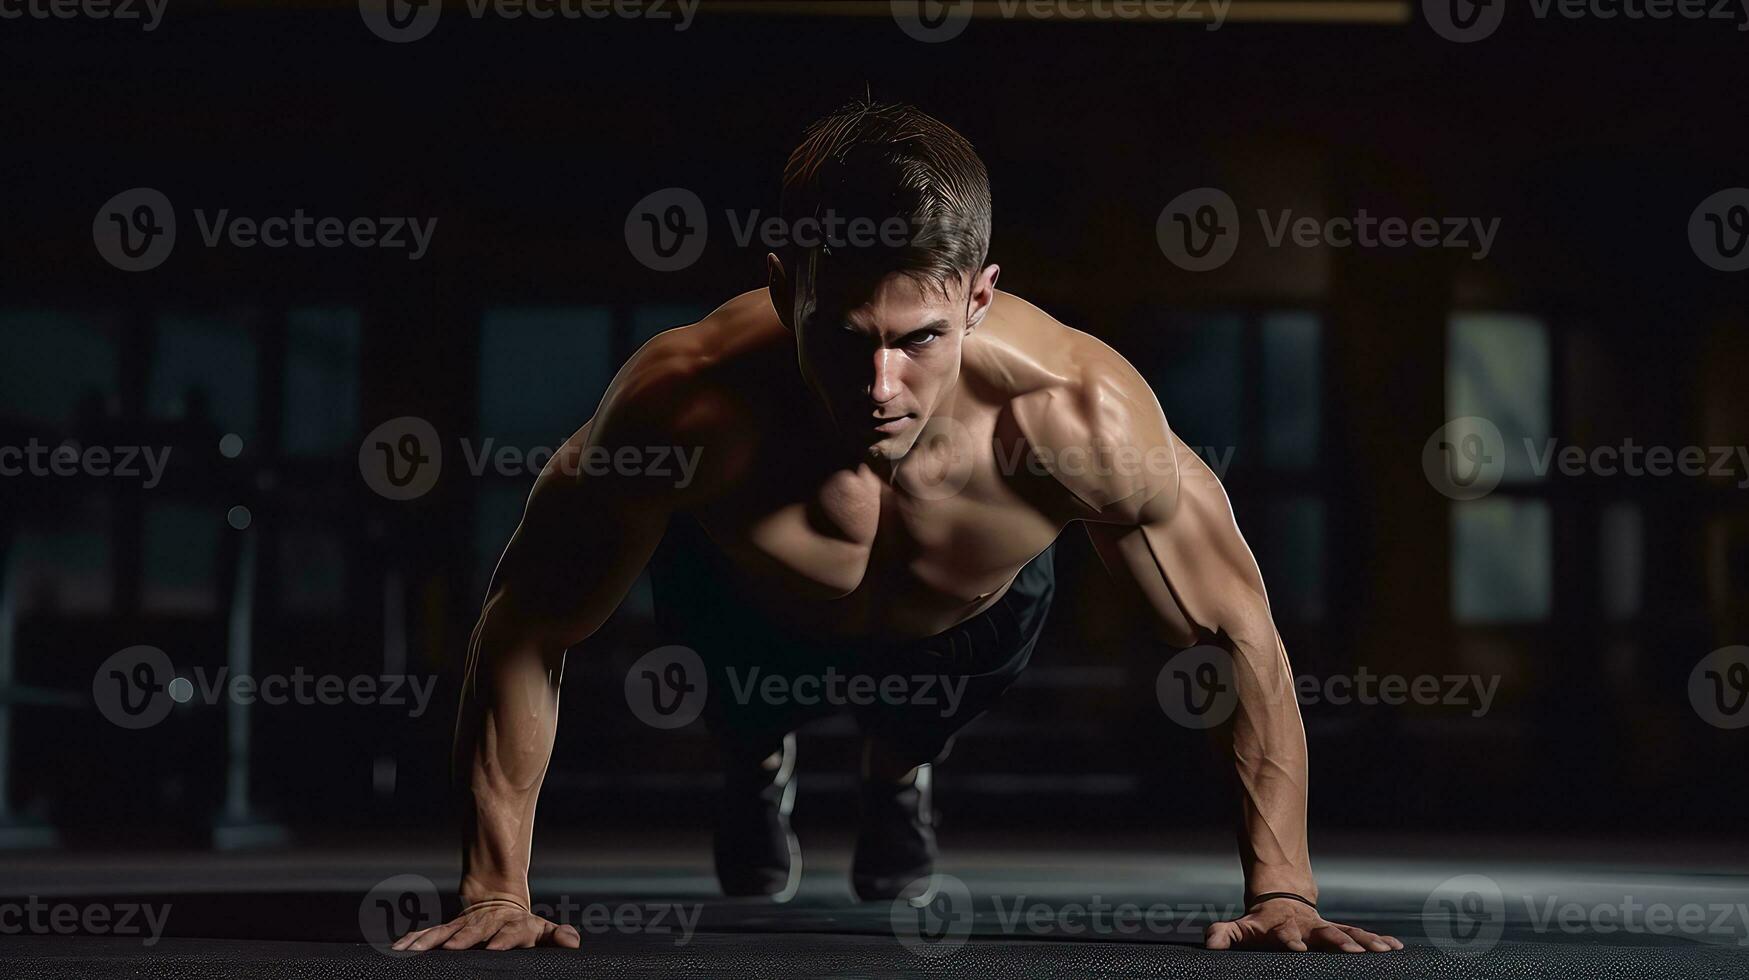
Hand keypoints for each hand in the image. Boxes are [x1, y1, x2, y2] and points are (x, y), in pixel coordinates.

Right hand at [391, 899, 580, 951]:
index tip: (496, 949)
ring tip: (413, 950)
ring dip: (430, 941)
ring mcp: (466, 925)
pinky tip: (398, 948)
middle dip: (463, 940)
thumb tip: (573, 941)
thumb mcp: (542, 930)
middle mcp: (488, 924)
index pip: (512, 932)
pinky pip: (431, 934)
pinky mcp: (450, 928)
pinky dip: (414, 940)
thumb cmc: (524, 926)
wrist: (499, 897)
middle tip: (450, 949)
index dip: (506, 939)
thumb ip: (555, 937)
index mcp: (514, 926)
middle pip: (475, 931)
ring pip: (447, 932)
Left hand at [1204, 898, 1401, 952]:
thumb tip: (1210, 944)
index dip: (1289, 942)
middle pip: (1323, 934)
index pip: (1285, 936)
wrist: (1279, 900)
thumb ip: (1224, 934)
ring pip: (1347, 932)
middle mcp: (1306, 927)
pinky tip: (1396, 948)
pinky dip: (1377, 940)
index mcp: (1282, 929)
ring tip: (1384, 951)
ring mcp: (1324, 928)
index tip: (1297, 950)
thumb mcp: (1240, 928)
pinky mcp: (1338, 930)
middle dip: (1338, 942)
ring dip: (1365, 941)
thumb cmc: (1259, 923)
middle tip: (1353, 952)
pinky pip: (1360, 934)